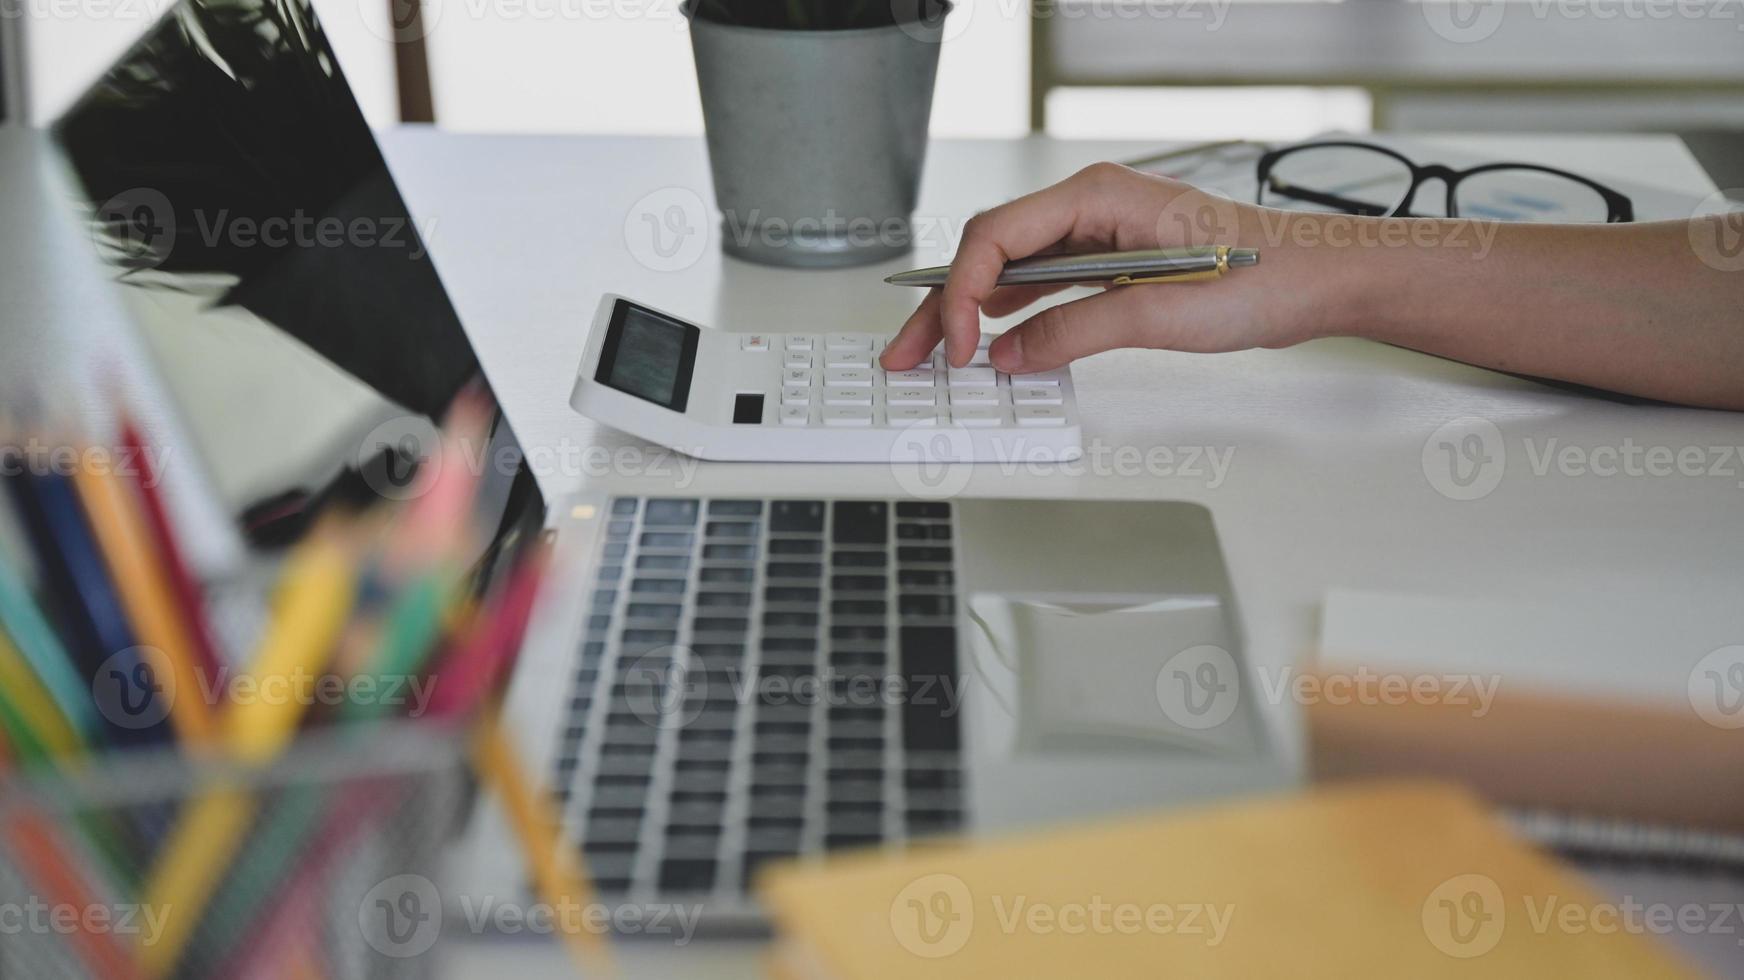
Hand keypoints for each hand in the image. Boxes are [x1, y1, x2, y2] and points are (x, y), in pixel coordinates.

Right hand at [879, 162, 1334, 373]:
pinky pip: (1039, 284)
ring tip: (930, 355)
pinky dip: (1007, 315)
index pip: (997, 236)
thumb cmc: (1263, 275)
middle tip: (906, 354)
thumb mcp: (1163, 312)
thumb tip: (1012, 355)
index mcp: (1098, 197)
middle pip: (989, 253)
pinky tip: (986, 343)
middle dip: (943, 306)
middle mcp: (1089, 207)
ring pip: (1008, 271)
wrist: (1318, 278)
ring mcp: (1096, 233)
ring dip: (967, 314)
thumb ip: (1078, 330)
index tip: (961, 346)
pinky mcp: (1108, 260)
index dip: (965, 293)